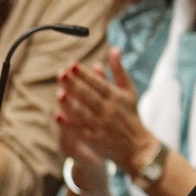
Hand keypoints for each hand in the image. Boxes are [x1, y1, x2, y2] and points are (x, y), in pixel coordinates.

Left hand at [55, 47, 154, 175]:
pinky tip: (57, 115)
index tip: (72, 64)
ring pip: (82, 112)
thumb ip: (119, 71)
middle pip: (89, 96)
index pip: (98, 83)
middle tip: (60, 73)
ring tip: (59, 92)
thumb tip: (114, 49)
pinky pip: (79, 129)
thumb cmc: (131, 114)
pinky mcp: (94, 139)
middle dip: (74, 84)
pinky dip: (68, 123)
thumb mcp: (129, 91)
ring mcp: (101, 125)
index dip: (85, 74)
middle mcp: (108, 110)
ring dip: (70, 103)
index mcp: (116, 97)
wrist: (137, 146)